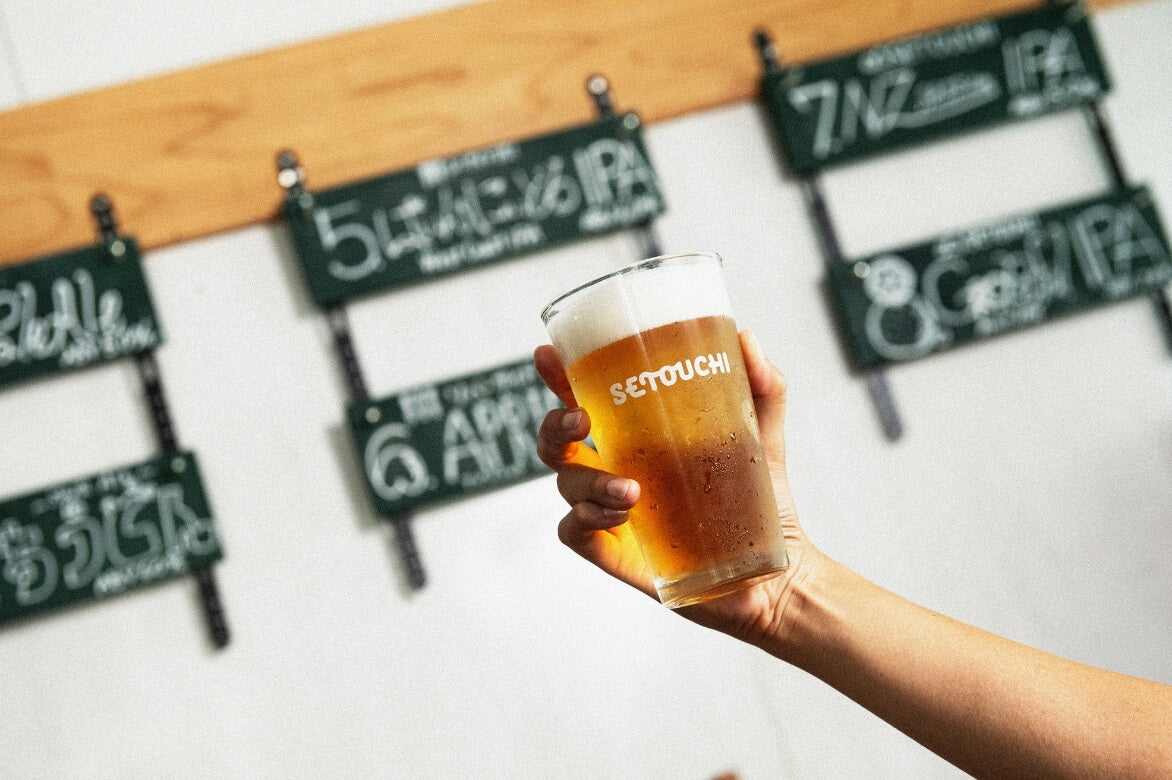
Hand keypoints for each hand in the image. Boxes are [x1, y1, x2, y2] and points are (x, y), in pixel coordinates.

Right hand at [534, 330, 823, 650]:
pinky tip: (620, 516)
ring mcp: (609, 510)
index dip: (559, 376)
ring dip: (588, 481)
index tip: (548, 355)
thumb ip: (762, 385)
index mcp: (637, 435)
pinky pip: (574, 530)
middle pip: (556, 440)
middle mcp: (614, 467)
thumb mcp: (766, 434)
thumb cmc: (762, 499)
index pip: (584, 397)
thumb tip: (745, 336)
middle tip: (581, 418)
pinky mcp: (612, 550)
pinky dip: (587, 518)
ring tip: (631, 490)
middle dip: (554, 424)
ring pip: (566, 484)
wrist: (775, 571)